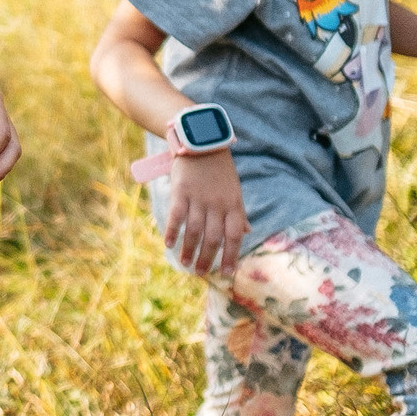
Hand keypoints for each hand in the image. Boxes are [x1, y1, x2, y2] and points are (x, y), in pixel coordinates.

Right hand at [165, 149, 248, 276]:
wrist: (202, 142)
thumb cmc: (220, 169)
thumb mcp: (235, 190)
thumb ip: (239, 213)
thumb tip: (247, 232)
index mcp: (233, 205)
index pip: (235, 236)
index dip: (231, 256)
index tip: (227, 273)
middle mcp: (217, 204)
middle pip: (214, 238)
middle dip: (207, 259)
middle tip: (200, 273)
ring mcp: (198, 198)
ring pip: (194, 231)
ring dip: (189, 250)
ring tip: (184, 263)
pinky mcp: (180, 191)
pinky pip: (176, 216)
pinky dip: (172, 232)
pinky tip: (169, 244)